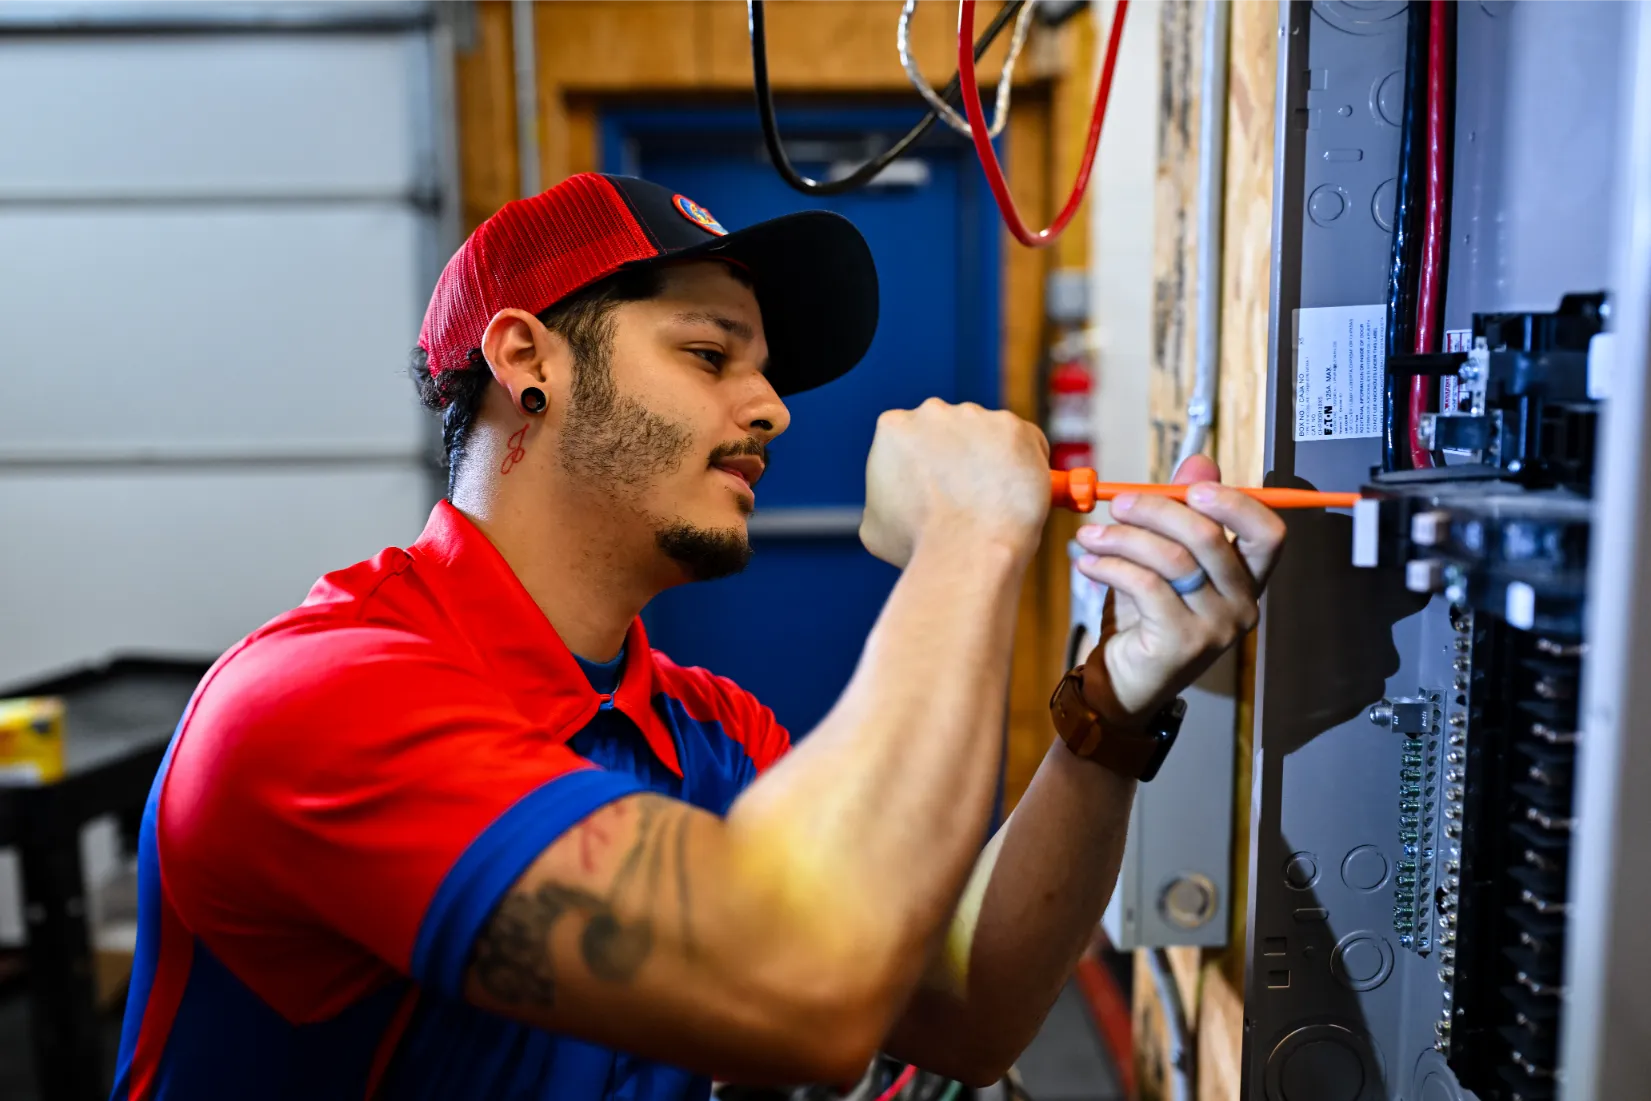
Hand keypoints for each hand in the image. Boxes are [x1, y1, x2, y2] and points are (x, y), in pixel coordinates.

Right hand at [860, 399, 1050, 567]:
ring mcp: (976, 417)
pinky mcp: (1014, 427)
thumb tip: (897, 502)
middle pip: (952, 430)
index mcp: (893, 428)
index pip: (914, 438)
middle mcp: (932, 412)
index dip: (927, 467)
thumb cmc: (918, 545)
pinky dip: (1026, 463)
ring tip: (993, 501)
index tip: (938, 489)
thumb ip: (882, 497)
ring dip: (993, 459)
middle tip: (967, 496)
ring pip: (990, 434)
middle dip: (961, 457)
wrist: (964, 553)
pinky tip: (1016, 493)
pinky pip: (1026, 441)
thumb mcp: (874, 523)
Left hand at [1071, 455, 1285, 724]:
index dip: (1235, 503)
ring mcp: (1215, 627)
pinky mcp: (1181, 642)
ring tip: (1089, 536)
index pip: (1268, 533)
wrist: (1123, 681)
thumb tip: (1199, 462)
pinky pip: (1145, 585)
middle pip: (1209, 537)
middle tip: (1117, 504)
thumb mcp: (1165, 559)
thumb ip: (1184, 512)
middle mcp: (1241, 604)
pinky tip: (1089, 563)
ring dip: (1123, 538)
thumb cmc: (1146, 617)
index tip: (1191, 487)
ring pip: (1172, 559)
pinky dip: (1111, 566)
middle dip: (1156, 510)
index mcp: (1246, 579)